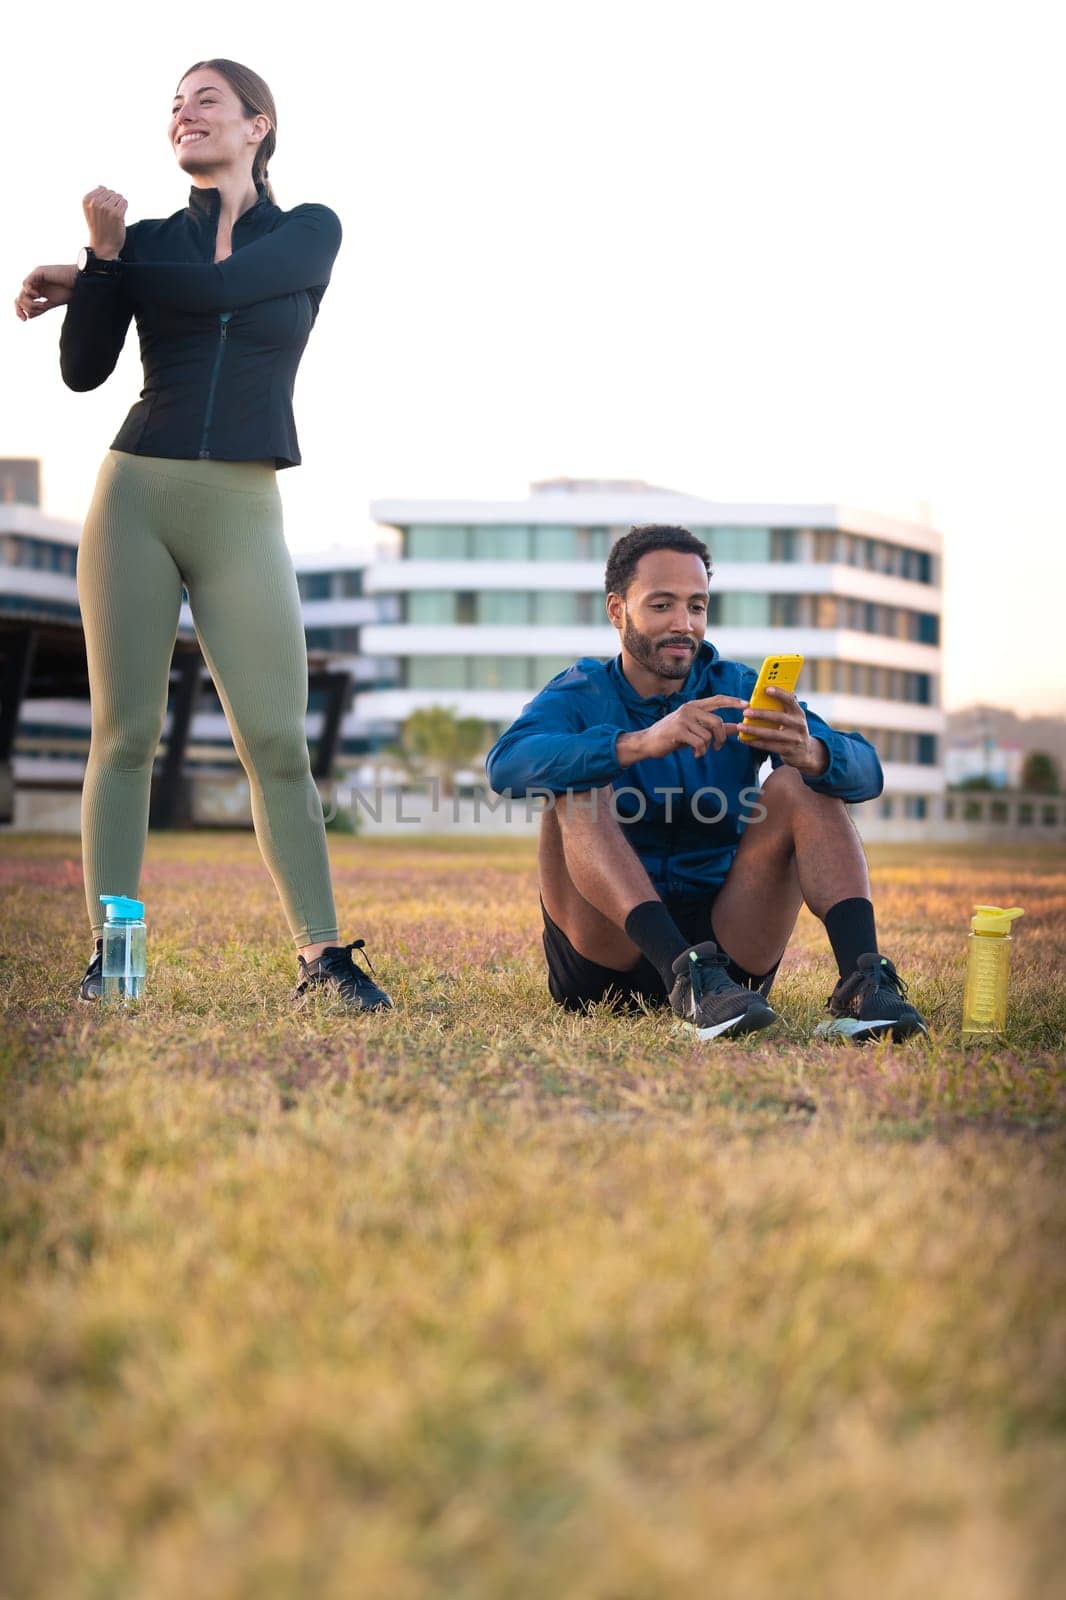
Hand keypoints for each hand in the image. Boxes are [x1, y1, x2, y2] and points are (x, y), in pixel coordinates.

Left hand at [14, 264, 76, 319]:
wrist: (79, 281)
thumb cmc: (69, 291)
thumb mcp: (52, 304)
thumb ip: (40, 309)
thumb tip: (28, 316)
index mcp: (38, 290)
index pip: (23, 300)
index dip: (20, 310)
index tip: (24, 320)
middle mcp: (35, 283)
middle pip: (20, 297)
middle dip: (24, 308)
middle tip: (33, 313)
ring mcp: (35, 277)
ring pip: (22, 292)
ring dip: (29, 303)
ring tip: (41, 305)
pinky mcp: (38, 272)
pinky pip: (25, 283)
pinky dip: (29, 291)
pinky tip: (38, 295)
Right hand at [82, 186, 127, 257]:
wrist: (103, 247)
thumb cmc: (99, 229)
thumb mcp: (91, 211)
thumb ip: (95, 198)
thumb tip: (101, 186)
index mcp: (86, 200)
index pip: (103, 189)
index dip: (106, 199)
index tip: (103, 211)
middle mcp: (95, 203)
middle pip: (111, 192)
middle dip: (113, 202)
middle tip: (109, 216)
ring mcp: (105, 208)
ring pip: (118, 197)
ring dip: (119, 206)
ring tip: (114, 217)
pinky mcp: (116, 214)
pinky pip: (124, 202)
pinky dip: (124, 209)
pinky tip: (120, 217)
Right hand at [617, 695, 748, 763]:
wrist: (647, 742)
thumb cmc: (672, 736)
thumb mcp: (694, 730)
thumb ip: (713, 728)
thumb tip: (735, 727)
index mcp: (693, 706)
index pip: (717, 699)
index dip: (733, 701)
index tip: (747, 705)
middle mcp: (689, 709)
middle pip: (717, 721)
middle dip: (721, 737)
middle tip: (718, 747)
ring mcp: (683, 718)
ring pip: (708, 734)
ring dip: (707, 747)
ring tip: (699, 751)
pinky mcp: (678, 730)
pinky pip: (700, 742)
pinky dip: (700, 751)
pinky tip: (695, 754)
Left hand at [738, 687, 827, 774]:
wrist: (805, 753)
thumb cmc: (792, 730)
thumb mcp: (792, 718)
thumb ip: (781, 708)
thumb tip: (761, 695)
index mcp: (798, 712)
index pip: (790, 700)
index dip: (779, 693)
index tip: (766, 689)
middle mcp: (798, 724)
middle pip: (778, 717)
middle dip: (760, 714)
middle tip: (745, 712)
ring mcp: (794, 738)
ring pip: (771, 734)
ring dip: (754, 730)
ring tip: (740, 727)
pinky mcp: (788, 750)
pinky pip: (768, 746)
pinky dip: (755, 742)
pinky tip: (744, 738)